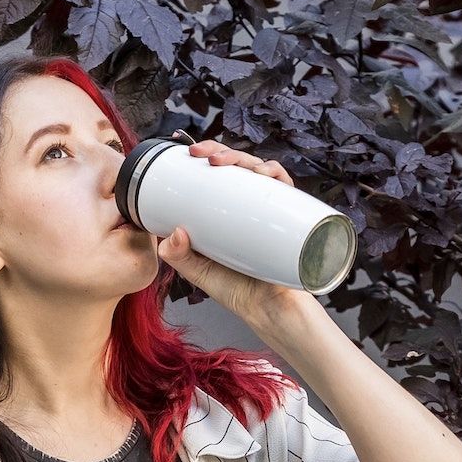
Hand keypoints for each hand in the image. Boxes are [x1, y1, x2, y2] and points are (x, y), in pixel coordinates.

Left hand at [154, 139, 300, 328]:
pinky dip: (276, 174)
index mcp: (226, 212)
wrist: (267, 310)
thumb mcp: (198, 272)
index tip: (188, 153)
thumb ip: (179, 256)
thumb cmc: (235, 290)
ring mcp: (269, 210)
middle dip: (219, 151)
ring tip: (222, 163)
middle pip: (237, 167)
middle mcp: (248, 205)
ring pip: (259, 170)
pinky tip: (263, 173)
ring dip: (242, 158)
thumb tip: (172, 233)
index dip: (205, 156)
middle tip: (199, 153)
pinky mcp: (289, 217)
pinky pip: (286, 188)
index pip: (217, 174)